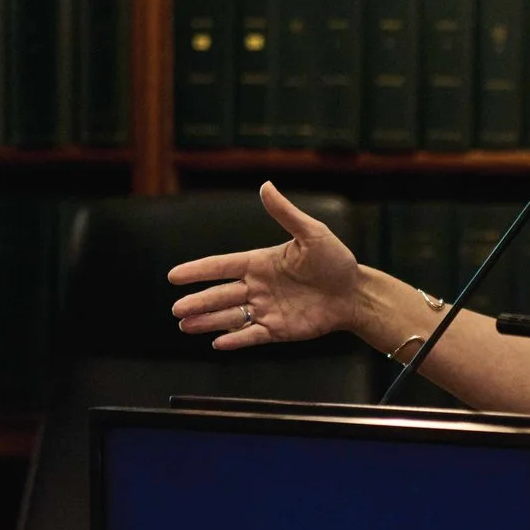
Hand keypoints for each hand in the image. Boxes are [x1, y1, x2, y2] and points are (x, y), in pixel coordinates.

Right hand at [168, 183, 360, 351]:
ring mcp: (266, 309)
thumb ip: (286, 213)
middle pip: (220, 295)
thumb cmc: (336, 260)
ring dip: (208, 321)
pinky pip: (252, 335)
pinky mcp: (278, 329)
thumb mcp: (312, 233)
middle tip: (176, 309)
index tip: (174, 276)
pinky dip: (235, 340)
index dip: (198, 270)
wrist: (355, 293)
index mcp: (260, 263)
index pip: (222, 266)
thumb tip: (265, 185)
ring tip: (185, 326)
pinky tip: (217, 343)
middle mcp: (258, 287)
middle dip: (198, 302)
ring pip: (230, 317)